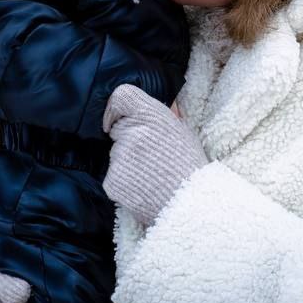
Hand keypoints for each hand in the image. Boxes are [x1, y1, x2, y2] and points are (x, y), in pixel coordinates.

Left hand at [102, 84, 207, 226]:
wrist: (191, 205)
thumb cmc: (190, 167)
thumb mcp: (184, 133)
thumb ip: (168, 115)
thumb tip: (166, 100)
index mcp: (152, 116)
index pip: (121, 97)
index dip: (115, 108)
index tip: (116, 120)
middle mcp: (133, 132)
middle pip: (117, 129)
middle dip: (127, 140)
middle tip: (150, 157)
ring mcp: (120, 157)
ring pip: (116, 155)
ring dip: (128, 163)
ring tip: (151, 175)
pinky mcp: (112, 180)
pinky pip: (113, 176)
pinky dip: (124, 182)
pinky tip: (143, 188)